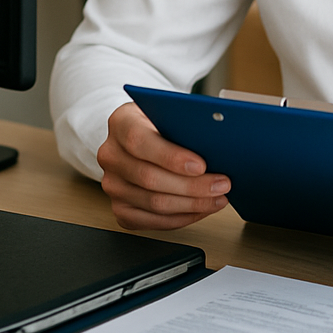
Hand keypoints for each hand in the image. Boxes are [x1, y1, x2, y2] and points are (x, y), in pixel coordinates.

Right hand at [96, 102, 229, 229]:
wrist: (138, 134)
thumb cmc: (158, 122)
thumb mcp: (168, 110)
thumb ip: (184, 122)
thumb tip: (216, 140)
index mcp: (121, 123)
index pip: (140, 141)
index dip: (171, 157)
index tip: (201, 165)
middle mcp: (111, 155)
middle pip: (150, 178)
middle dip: (192, 186)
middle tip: (221, 184)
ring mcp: (113, 184)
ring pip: (153, 203)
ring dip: (192, 204)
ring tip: (217, 197)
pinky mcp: (120, 208)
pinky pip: (152, 222)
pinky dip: (182, 218)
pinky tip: (201, 208)